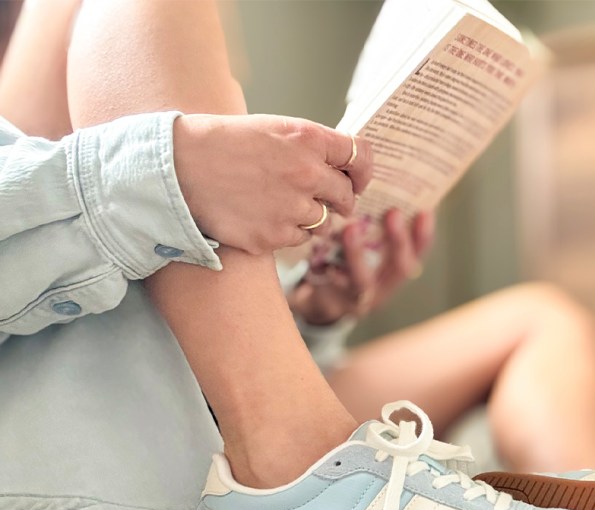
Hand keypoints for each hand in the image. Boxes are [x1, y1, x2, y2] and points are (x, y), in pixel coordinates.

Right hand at [172, 113, 371, 254]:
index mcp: (307, 139)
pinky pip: (298, 240)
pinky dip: (287, 233)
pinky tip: (263, 217)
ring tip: (280, 204)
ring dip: (310, 218)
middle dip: (340, 200)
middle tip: (328, 201)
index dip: (362, 171)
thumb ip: (309, 146)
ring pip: (323, 223)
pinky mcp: (273, 236)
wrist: (175, 169)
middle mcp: (306, 173)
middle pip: (346, 195)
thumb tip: (341, 165)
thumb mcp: (270, 129)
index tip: (357, 179)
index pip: (359, 155)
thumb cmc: (220, 143)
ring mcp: (291, 208)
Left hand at [287, 210, 434, 324]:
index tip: (425, 212)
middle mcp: (386, 286)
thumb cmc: (351, 265)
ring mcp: (363, 297)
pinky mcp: (339, 302)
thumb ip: (376, 228)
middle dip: (398, 241)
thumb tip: (382, 186)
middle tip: (394, 213)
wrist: (327, 303)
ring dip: (357, 253)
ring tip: (351, 229)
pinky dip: (332, 273)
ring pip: (364, 279)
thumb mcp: (370, 250)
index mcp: (397, 270)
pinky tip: (327, 262)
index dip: (423, 236)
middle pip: (400, 267)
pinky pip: (335, 288)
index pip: (418, 253)